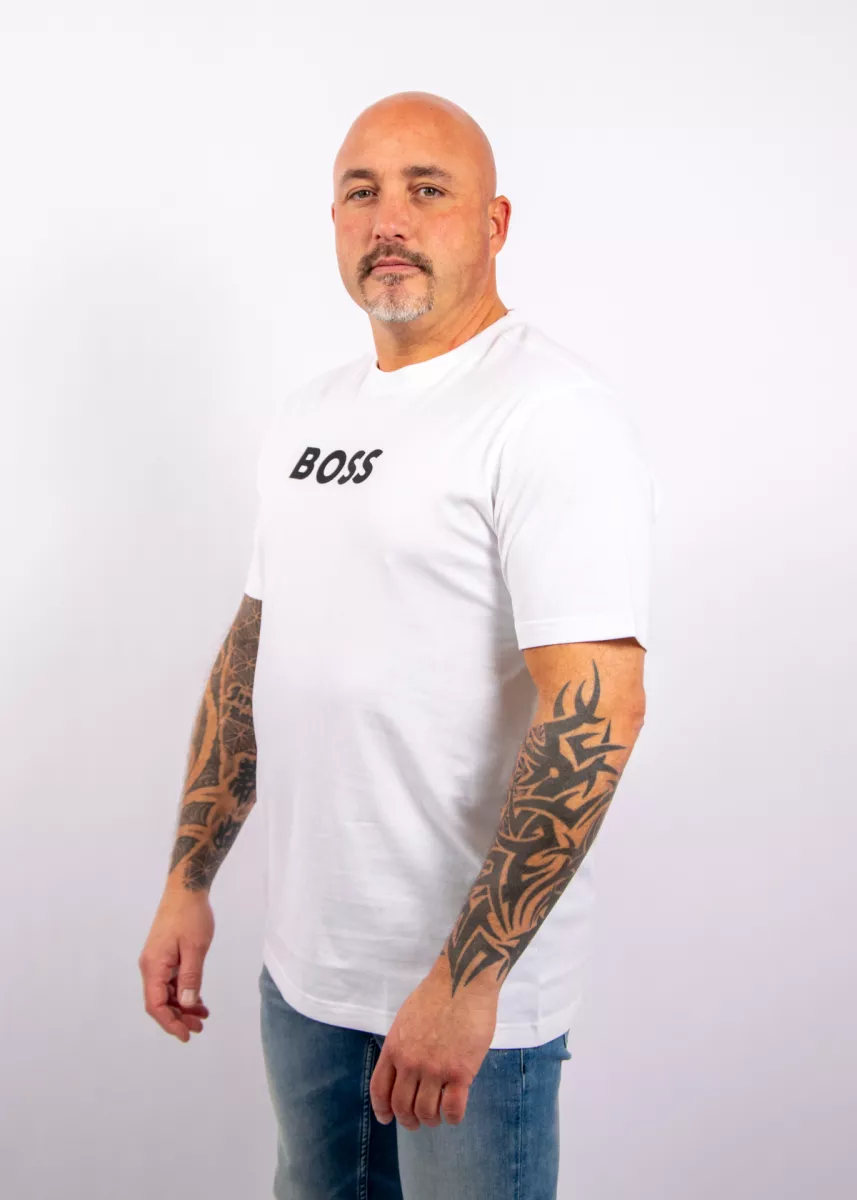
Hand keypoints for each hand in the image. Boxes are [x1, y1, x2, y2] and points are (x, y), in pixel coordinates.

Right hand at [139, 888, 213, 1041]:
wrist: (186, 890)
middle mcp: (150, 966)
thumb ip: (190, 978)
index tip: (185, 1035)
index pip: (156, 1005)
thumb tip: (185, 1004)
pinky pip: (170, 981)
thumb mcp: (195, 948)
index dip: (170, 1023)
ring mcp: (156, 961)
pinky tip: (197, 999)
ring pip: (166, 992)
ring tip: (202, 1016)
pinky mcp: (164, 955)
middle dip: (178, 1017)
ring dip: (182, 1006)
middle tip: (199, 1027)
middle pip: (160, 1002)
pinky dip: (183, 992)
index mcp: (154, 966)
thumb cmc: (191, 917)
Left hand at [370, 955, 498, 1129]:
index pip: (379, 1089)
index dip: (382, 1109)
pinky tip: (454, 1114)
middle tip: (416, 1123)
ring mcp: (434, 1069)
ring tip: (437, 1117)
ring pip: (426, 1112)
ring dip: (431, 1120)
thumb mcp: (406, 1019)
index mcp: (394, 1048)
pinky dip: (452, 1118)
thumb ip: (402, 1046)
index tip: (387, 1118)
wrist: (462, 981)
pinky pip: (453, 1109)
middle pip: (402, 1106)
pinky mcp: (460, 1072)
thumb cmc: (437, 995)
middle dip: (408, 1120)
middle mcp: (410, 1063)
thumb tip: (403, 1069)